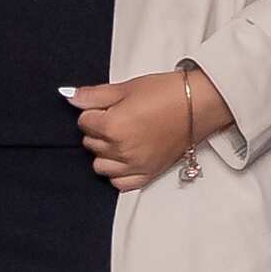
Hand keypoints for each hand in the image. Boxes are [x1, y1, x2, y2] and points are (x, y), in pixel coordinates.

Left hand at [65, 67, 223, 190]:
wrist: (200, 105)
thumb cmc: (166, 93)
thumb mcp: (126, 88)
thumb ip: (94, 95)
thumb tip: (70, 98)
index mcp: (113, 127)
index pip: (84, 122)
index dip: (94, 112)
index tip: (108, 107)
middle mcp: (121, 150)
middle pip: (90, 143)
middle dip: (98, 131)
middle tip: (118, 118)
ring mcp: (135, 165)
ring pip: (100, 166)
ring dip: (105, 152)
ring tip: (121, 137)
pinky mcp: (149, 174)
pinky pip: (120, 183)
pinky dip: (118, 173)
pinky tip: (125, 158)